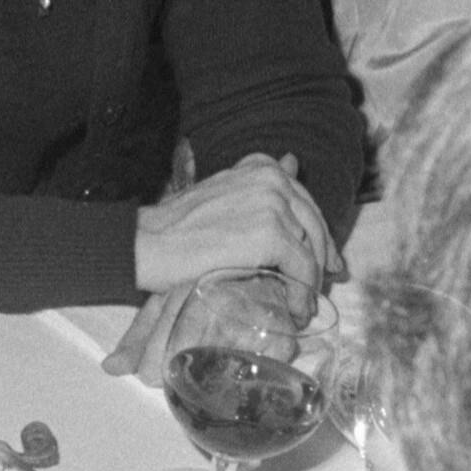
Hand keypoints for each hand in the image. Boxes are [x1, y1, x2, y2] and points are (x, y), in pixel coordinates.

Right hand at [131, 153, 335, 296]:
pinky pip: (301, 270)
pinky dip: (301, 294)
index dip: (317, 235)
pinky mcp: (271, 236)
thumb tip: (293, 160)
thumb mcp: (223, 193)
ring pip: (311, 250)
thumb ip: (258, 184)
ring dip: (309, 282)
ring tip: (303, 305)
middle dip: (322, 258)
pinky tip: (295, 311)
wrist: (146, 244)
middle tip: (321, 287)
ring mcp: (273, 207)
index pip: (304, 203)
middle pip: (313, 225)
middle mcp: (272, 180)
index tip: (325, 260)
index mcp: (261, 167)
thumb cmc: (175, 227)